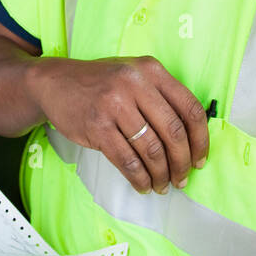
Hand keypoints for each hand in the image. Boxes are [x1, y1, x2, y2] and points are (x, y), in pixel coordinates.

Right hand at [32, 55, 207, 194]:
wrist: (55, 82)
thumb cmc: (101, 83)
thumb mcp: (134, 76)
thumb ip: (161, 97)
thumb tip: (190, 140)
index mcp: (152, 70)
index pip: (190, 108)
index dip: (200, 140)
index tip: (200, 159)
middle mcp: (135, 84)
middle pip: (173, 132)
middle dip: (182, 163)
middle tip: (182, 179)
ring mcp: (115, 104)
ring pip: (151, 150)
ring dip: (161, 174)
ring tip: (162, 186)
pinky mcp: (97, 126)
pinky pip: (127, 160)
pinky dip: (139, 178)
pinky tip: (142, 184)